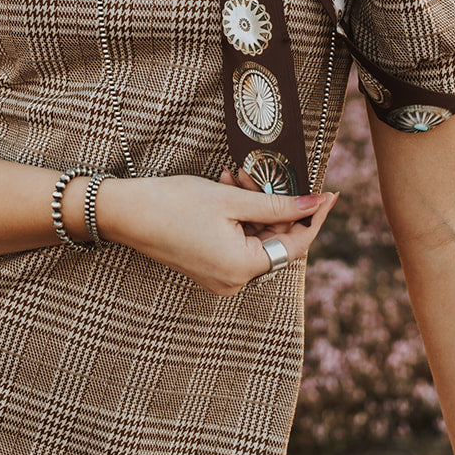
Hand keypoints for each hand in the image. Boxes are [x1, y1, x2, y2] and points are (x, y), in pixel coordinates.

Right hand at [96, 169, 336, 296]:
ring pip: (254, 237)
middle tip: (262, 173)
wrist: (125, 213)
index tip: (329, 193)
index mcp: (243, 269)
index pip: (295, 245)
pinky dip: (236, 216)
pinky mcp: (207, 267)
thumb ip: (278, 206)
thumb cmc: (176, 204)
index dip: (314, 216)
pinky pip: (236, 241)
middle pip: (273, 241)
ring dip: (252, 205)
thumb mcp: (232, 200)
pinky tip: (224, 187)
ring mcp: (219, 277)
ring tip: (234, 176)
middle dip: (272, 204)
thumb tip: (314, 203)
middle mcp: (233, 281)